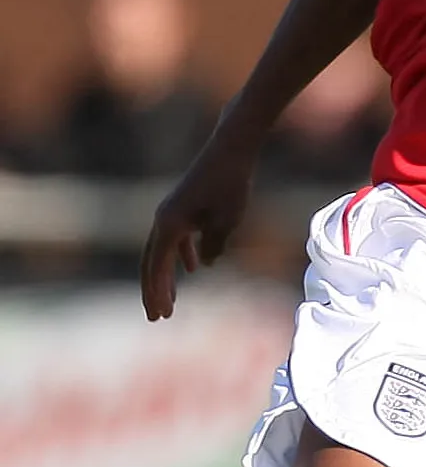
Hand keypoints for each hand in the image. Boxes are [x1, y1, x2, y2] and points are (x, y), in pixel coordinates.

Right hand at [140, 126, 258, 320]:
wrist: (230, 149)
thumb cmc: (230, 184)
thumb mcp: (226, 221)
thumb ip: (213, 245)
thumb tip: (206, 263)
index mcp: (169, 225)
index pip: (158, 267)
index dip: (158, 292)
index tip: (161, 315)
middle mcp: (164, 219)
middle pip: (153, 262)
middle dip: (155, 290)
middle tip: (158, 317)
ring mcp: (172, 212)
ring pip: (163, 250)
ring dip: (167, 275)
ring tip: (172, 300)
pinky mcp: (184, 206)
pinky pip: (177, 237)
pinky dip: (183, 253)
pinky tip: (195, 267)